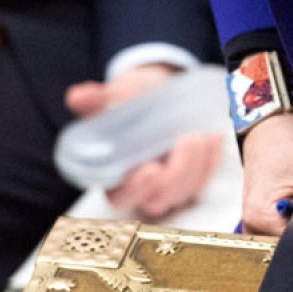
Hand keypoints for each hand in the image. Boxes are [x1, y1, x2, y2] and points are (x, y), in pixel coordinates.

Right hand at [65, 64, 224, 219]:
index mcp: (114, 175)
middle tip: (187, 139)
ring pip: (188, 191)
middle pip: (161, 199)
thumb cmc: (128, 101)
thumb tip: (79, 97)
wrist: (154, 92)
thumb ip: (97, 101)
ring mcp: (171, 185)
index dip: (138, 188)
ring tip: (201, 133)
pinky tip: (213, 137)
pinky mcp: (194, 177)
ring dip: (199, 165)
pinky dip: (213, 160)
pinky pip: (207, 178)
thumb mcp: (112, 97)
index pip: (122, 196)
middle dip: (178, 173)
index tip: (152, 168)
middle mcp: (143, 187)